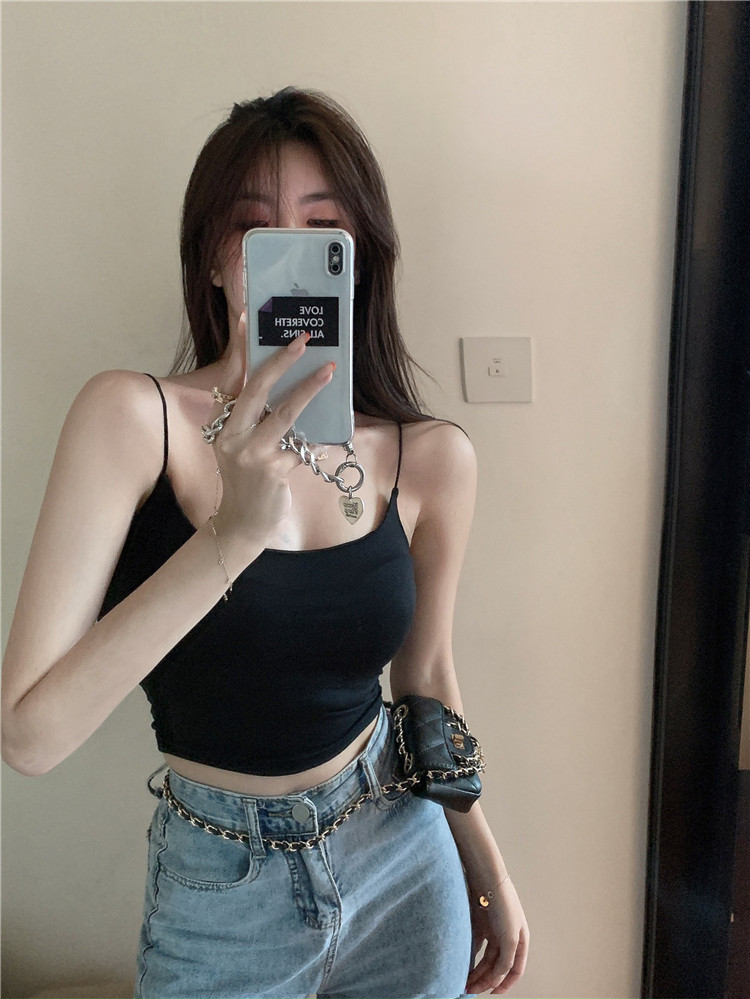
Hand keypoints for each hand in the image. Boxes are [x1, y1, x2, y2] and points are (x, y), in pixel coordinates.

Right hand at [211, 317, 333, 552]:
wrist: (243, 523)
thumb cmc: (247, 478)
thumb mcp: (241, 444)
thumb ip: (256, 416)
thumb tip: (285, 383)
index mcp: (224, 424)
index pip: (234, 379)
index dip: (242, 349)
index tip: (249, 319)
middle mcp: (233, 436)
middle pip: (257, 390)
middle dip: (282, 362)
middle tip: (303, 341)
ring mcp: (252, 454)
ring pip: (285, 414)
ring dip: (309, 391)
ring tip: (329, 372)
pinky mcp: (273, 472)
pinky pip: (304, 448)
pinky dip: (319, 442)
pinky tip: (332, 438)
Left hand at [465, 876, 528, 994]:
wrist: (486, 878)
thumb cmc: (503, 904)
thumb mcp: (510, 938)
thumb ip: (505, 961)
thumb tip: (497, 979)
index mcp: (520, 940)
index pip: (515, 970)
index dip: (505, 984)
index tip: (492, 994)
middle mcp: (508, 937)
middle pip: (497, 966)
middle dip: (486, 980)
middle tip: (470, 989)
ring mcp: (494, 930)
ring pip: (486, 958)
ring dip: (477, 971)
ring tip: (464, 981)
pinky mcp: (480, 923)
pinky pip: (475, 945)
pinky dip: (470, 956)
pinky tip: (462, 964)